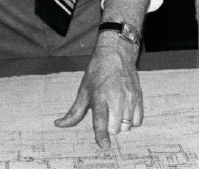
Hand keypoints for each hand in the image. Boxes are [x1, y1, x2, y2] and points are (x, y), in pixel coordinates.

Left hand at [55, 33, 141, 148]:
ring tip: (115, 112)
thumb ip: (74, 112)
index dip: (102, 135)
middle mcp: (116, 98)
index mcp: (99, 96)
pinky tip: (125, 112)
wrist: (116, 53)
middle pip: (115, 128)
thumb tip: (59, 124)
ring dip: (120, 125)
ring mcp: (129, 97)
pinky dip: (131, 122)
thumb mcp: (83, 90)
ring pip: (127, 126)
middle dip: (109, 128)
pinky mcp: (139, 97)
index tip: (104, 145)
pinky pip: (137, 121)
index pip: (101, 120)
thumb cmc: (97, 72)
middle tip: (105, 115)